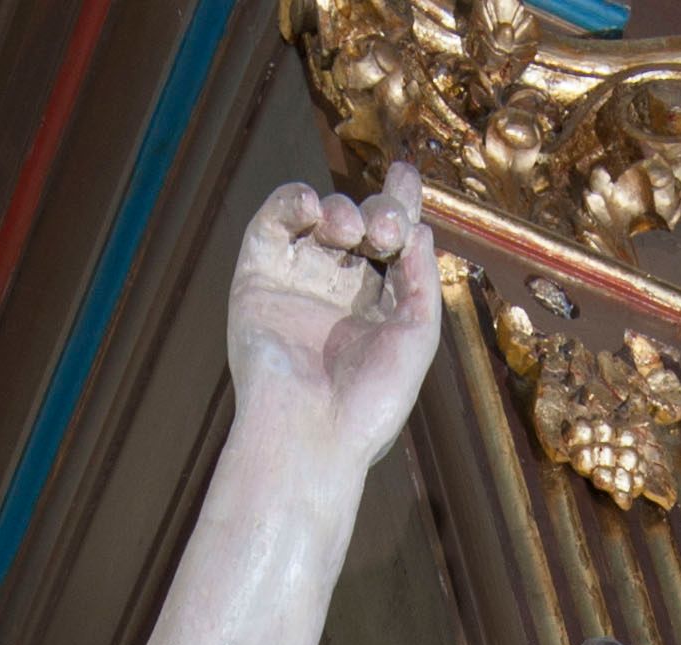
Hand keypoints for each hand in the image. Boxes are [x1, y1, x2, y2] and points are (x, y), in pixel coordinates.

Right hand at [228, 167, 439, 465]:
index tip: (405, 176)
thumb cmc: (369, 402)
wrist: (311, 433)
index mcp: (377, 307)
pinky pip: (274, 223)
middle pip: (361, 223)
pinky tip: (311, 206)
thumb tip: (417, 227)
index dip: (400, 204)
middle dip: (378, 213)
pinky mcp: (259, 278)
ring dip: (340, 210)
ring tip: (350, 230)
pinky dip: (291, 201)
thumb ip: (422, 279)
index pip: (391, 243)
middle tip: (383, 230)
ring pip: (321, 218)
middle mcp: (338, 291)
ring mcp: (298, 282)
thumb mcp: (417, 337)